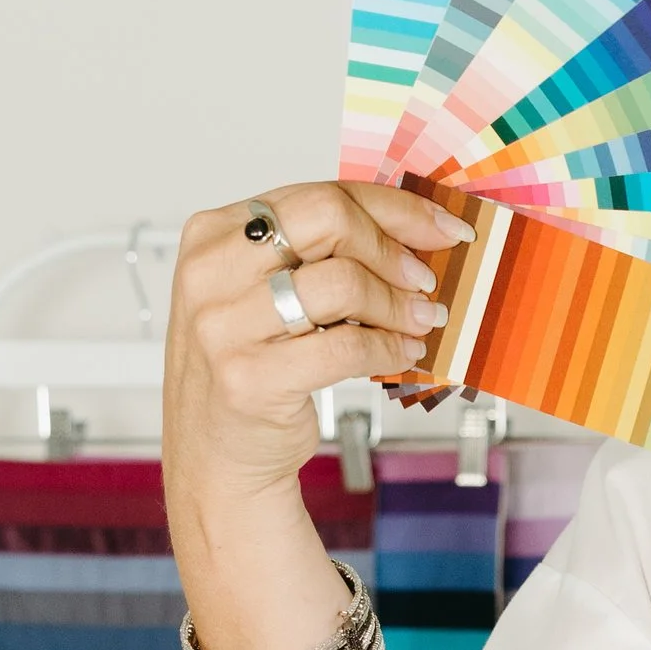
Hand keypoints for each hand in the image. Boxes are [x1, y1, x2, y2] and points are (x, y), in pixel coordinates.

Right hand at [163, 182, 470, 512]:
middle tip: (426, 279)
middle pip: (329, 221)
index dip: (394, 208)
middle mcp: (210, 274)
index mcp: (214, 234)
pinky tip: (402, 353)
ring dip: (397, 304)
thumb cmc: (252, 366)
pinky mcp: (249, 379)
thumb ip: (320, 254)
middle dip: (394, 248)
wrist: (219, 454)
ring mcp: (222, 327)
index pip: (319, 195)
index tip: (441, 228)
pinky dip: (388, 348)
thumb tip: (413, 231)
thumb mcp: (268, 293)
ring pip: (341, 282)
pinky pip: (345, 348)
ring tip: (420, 321)